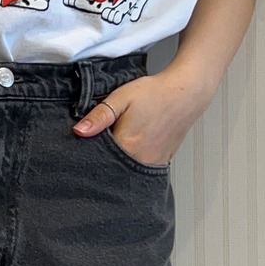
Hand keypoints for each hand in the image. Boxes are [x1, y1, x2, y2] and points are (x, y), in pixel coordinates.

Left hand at [72, 68, 212, 166]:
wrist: (185, 93)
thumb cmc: (154, 93)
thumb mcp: (121, 98)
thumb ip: (99, 116)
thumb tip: (79, 131)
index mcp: (126, 145)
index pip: (97, 159)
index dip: (88, 152)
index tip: (87, 144)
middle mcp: (140, 160)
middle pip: (111, 168)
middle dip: (103, 159)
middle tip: (106, 141)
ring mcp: (152, 164)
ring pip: (126, 172)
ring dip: (118, 163)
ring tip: (121, 143)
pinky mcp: (161, 163)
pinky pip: (140, 170)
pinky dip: (132, 163)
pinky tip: (132, 148)